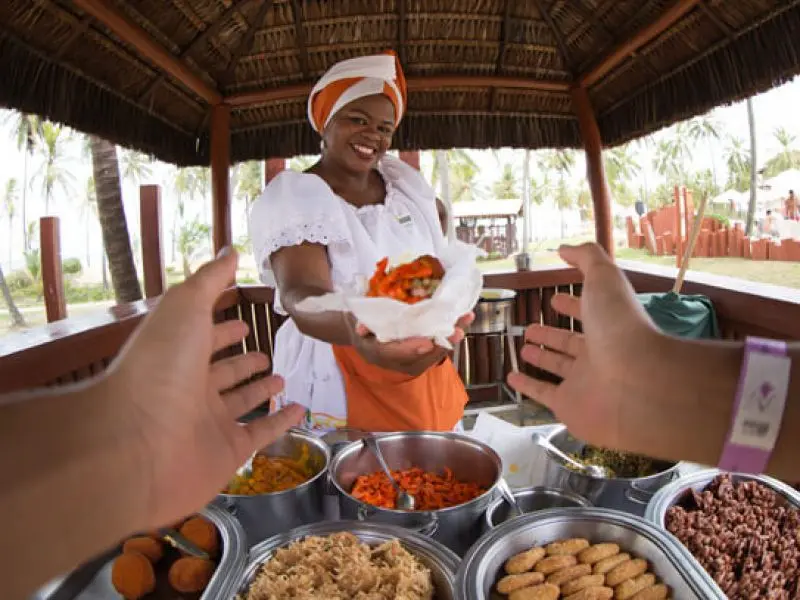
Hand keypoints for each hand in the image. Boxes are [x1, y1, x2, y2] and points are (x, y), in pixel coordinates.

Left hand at [107, 249, 304, 527]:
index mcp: (177, 355)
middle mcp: (190, 389)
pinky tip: (298, 410)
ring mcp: (209, 423)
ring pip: (240, 403)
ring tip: (281, 377)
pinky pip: (260, 434)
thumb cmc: (159, 366)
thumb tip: (230, 250)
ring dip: (259, 390)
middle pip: (222, 373)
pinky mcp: (228, 453)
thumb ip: (210, 280)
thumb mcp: (184, 307)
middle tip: (264, 354)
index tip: (242, 322)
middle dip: (242, 362)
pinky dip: (280, 423)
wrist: (137, 443)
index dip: (222, 330)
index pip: (203, 338)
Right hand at [351, 312, 473, 375]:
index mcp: (381, 354)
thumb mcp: (359, 326)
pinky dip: (452, 333)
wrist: (369, 338)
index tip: (427, 343)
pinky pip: (440, 346)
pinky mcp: (425, 354)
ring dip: (452, 336)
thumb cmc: (365, 328)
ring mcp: (414, 360)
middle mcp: (400, 362)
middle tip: (456, 332)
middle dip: (441, 343)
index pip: (397, 354)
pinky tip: (464, 318)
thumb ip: (362, 326)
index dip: (412, 350)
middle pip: (424, 356)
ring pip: (436, 351)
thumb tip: (361, 328)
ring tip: (466, 318)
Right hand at [507, 243, 662, 449]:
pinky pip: (543, 394)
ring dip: (541, 357)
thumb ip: (587, 258)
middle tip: (531, 327)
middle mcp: (598, 354)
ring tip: (524, 346)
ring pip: (558, 367)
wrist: (637, 383)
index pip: (588, 313)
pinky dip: (527, 386)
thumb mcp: (604, 278)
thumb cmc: (621, 326)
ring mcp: (584, 383)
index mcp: (608, 325)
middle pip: (571, 342)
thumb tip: (564, 248)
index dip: (572, 305)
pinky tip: (512, 377)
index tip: (555, 299)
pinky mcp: (568, 406)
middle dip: (552, 334)